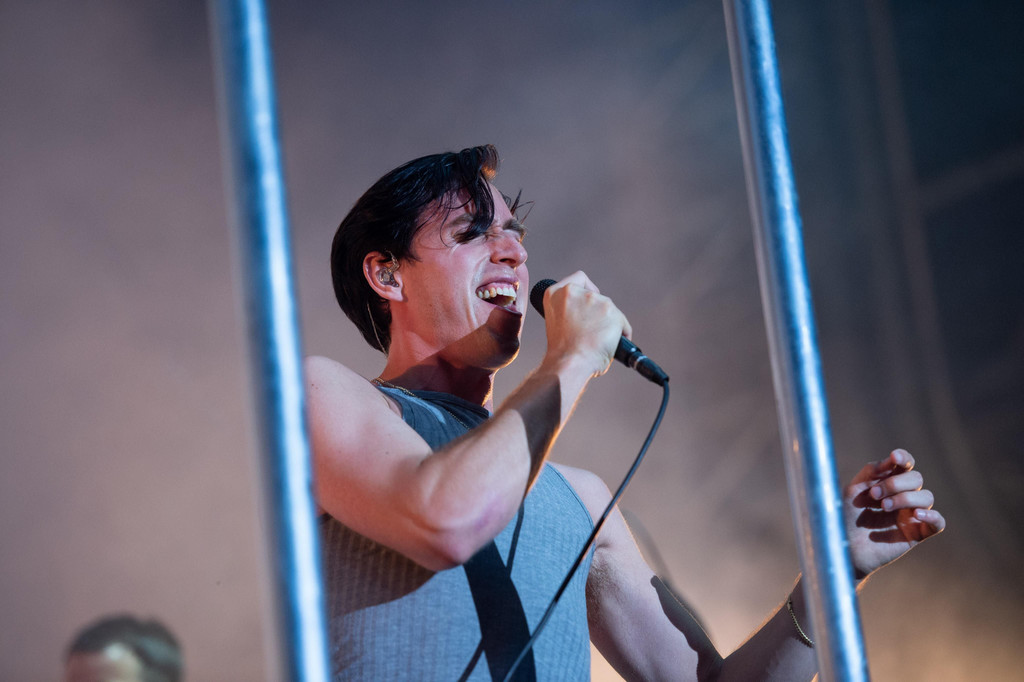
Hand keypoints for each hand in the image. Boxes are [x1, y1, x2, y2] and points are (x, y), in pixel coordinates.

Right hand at [541, 271, 630, 376]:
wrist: (569, 363)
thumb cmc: (561, 352)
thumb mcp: (557, 322)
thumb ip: (570, 311)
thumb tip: (588, 316)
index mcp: (555, 293)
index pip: (579, 278)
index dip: (586, 289)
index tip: (587, 302)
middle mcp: (575, 292)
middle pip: (597, 296)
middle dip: (598, 312)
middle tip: (592, 333)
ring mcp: (595, 300)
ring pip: (610, 310)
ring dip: (608, 323)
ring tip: (599, 343)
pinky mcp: (612, 312)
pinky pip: (622, 323)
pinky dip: (621, 333)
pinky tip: (612, 345)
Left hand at [844, 448, 944, 579]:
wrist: (844, 547)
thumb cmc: (846, 517)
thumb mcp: (852, 491)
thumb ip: (870, 473)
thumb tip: (888, 461)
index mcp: (888, 482)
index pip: (904, 464)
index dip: (904, 458)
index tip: (895, 457)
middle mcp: (903, 496)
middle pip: (916, 478)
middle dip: (895, 483)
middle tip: (874, 495)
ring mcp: (912, 514)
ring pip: (926, 497)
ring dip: (906, 498)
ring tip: (884, 507)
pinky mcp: (917, 533)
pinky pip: (938, 522)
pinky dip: (933, 516)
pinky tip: (916, 515)